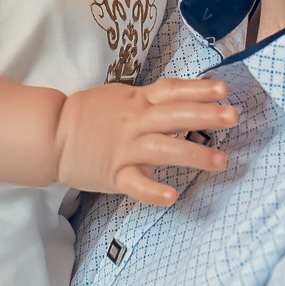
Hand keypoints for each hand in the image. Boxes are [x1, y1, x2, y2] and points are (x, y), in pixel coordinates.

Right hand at [54, 80, 234, 205]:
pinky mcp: (114, 174)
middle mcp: (135, 123)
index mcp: (137, 102)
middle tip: (233, 116)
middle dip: (205, 116)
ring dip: (194, 155)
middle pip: (175, 117)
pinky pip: (136, 184)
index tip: (223, 88)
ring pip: (164, 150)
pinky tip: (173, 196)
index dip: (198, 89)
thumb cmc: (87, 115)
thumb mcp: (119, 96)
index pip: (172, 91)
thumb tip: (180, 97)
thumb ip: (148, 99)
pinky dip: (154, 191)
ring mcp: (125, 149)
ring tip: (221, 161)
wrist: (51, 134)